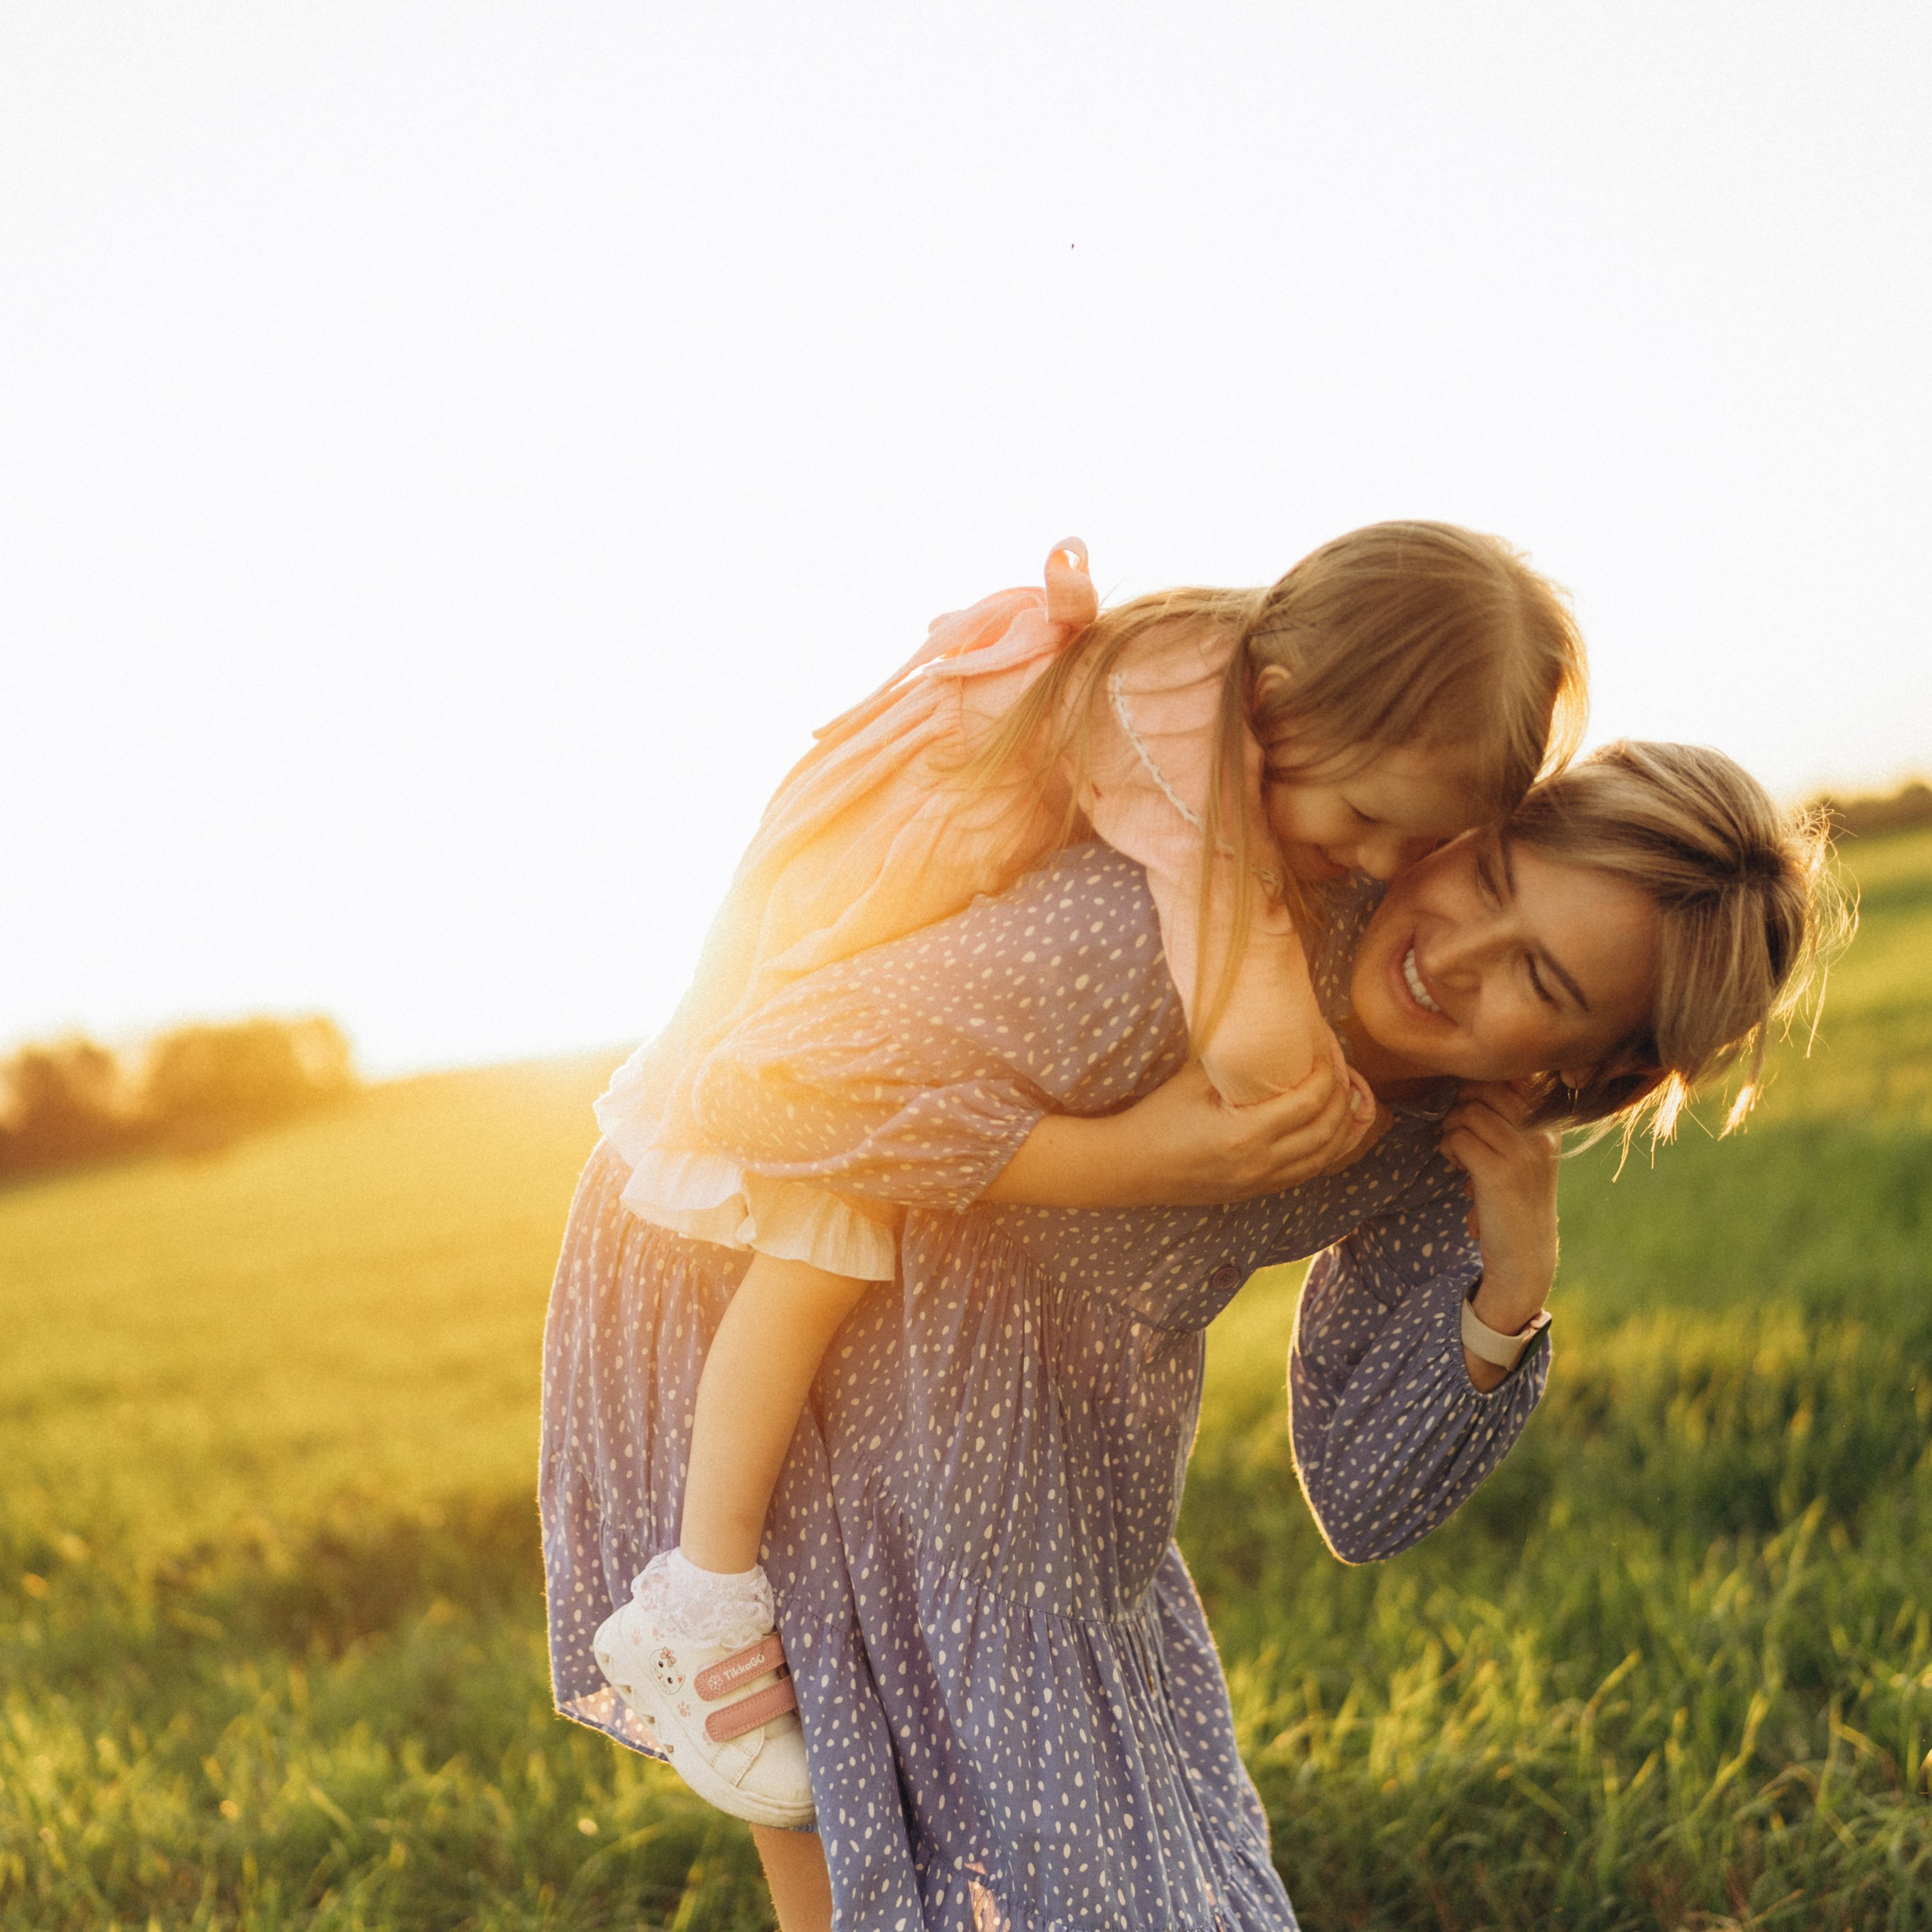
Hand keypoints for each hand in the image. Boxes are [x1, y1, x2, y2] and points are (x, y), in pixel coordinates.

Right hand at [1103, 1044, 1370, 1205]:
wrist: (1130, 1168)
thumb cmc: (1156, 1118)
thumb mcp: (1192, 1079)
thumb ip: (1234, 1059)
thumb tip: (1266, 1028)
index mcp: (1245, 1134)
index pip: (1310, 1101)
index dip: (1327, 1072)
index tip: (1326, 1049)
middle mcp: (1261, 1164)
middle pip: (1328, 1129)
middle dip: (1343, 1095)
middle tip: (1342, 1067)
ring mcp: (1262, 1183)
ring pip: (1326, 1156)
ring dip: (1344, 1125)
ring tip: (1348, 1096)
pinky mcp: (1258, 1191)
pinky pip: (1309, 1172)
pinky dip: (1329, 1149)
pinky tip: (1332, 1128)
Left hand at [1438, 1081, 1559, 1337]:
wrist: (1525, 1256)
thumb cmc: (1515, 1202)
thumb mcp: (1520, 1155)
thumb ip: (1506, 1121)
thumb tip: (1467, 1085)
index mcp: (1548, 1126)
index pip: (1512, 1077)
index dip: (1479, 1087)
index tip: (1471, 1113)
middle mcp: (1540, 1135)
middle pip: (1486, 1087)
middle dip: (1461, 1104)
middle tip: (1459, 1132)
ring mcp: (1522, 1154)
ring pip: (1469, 1110)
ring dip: (1451, 1128)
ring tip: (1458, 1153)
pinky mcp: (1499, 1174)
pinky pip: (1459, 1138)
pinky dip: (1448, 1148)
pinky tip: (1457, 1166)